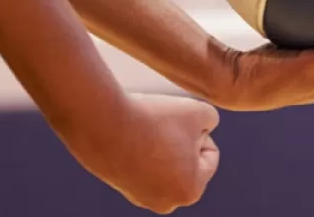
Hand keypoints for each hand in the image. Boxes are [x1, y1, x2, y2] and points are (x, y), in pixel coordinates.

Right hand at [64, 93, 219, 213]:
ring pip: (164, 161)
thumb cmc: (154, 118)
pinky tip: (131, 134)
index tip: (179, 121)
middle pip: (187, 161)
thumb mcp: (199, 111)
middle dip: (180, 141)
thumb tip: (205, 128)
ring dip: (160, 143)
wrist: (102, 122)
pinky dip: (140, 147)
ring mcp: (139, 196)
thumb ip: (211, 121)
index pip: (209, 154)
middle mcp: (165, 203)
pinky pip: (141, 161)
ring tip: (146, 129)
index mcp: (190, 192)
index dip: (198, 130)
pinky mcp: (119, 185)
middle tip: (162, 125)